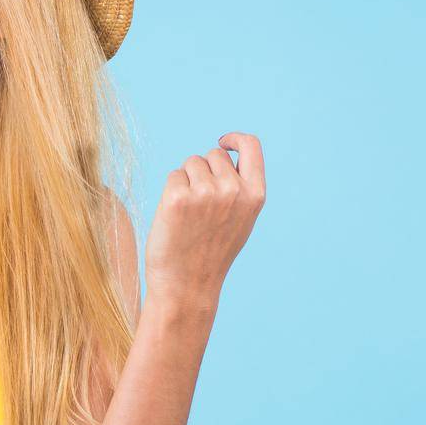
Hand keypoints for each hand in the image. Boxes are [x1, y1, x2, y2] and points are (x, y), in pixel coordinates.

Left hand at [144, 132, 266, 321]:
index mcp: (254, 195)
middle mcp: (233, 190)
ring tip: (189, 214)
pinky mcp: (178, 197)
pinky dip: (171, 191)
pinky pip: (173, 176)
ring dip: (186, 181)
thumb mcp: (240, 220)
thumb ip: (238, 188)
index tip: (222, 142)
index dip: (234, 139)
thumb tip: (222, 157)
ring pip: (190, 164)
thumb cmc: (211, 251)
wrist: (188, 285)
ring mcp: (206, 193)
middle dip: (203, 171)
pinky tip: (175, 216)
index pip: (251, 146)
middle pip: (212, 155)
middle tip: (200, 206)